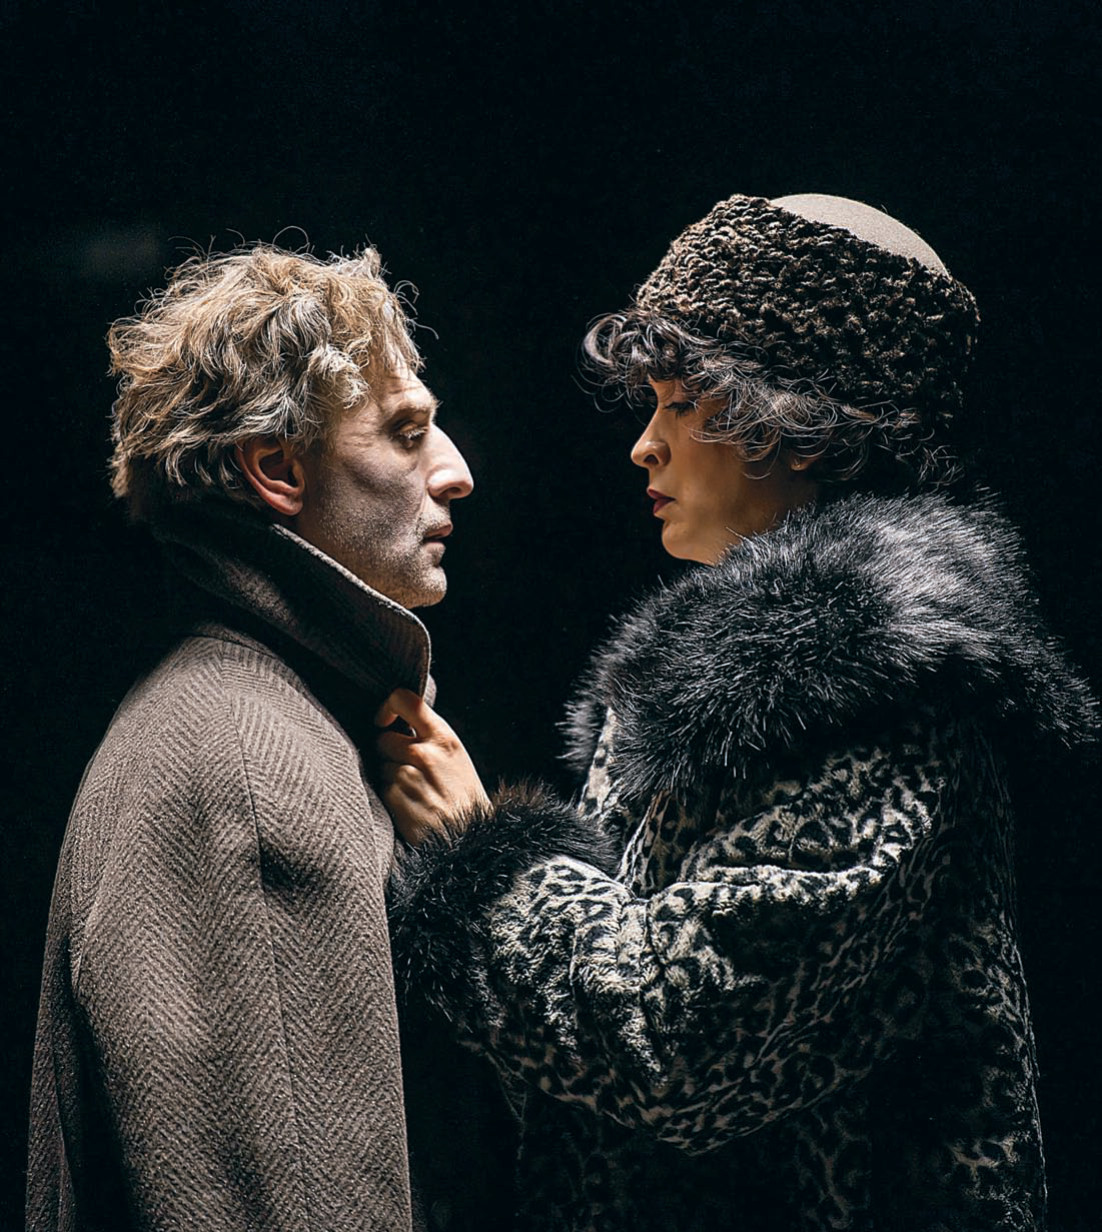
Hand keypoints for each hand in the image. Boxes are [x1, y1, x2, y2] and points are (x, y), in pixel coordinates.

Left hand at [375, 688, 490, 844]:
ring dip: (391, 778)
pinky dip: (391, 798)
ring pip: (380, 766)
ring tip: (416, 793)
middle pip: (383, 739)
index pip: (404, 700)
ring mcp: (407, 775)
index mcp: (443, 737)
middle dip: (389, 753)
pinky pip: (381, 789)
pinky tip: (411, 807)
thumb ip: (430, 737)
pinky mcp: (395, 798)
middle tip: (410, 770)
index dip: (387, 707)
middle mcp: (424, 753)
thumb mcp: (456, 757)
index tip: (384, 720)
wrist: (470, 839)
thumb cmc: (463, 798)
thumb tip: (398, 722)